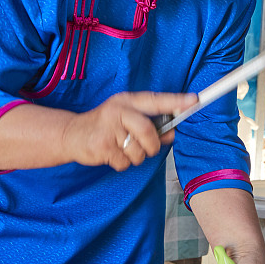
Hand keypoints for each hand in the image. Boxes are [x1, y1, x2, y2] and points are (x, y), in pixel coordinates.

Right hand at [63, 91, 196, 170]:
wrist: (70, 134)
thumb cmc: (104, 126)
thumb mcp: (126, 119)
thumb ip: (151, 125)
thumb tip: (173, 133)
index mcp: (127, 101)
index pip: (156, 100)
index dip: (176, 101)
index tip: (194, 101)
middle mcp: (118, 111)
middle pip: (148, 131)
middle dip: (152, 145)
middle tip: (147, 147)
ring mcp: (108, 128)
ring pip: (138, 151)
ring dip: (135, 156)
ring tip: (122, 149)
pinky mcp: (102, 146)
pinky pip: (125, 162)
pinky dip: (122, 163)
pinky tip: (112, 154)